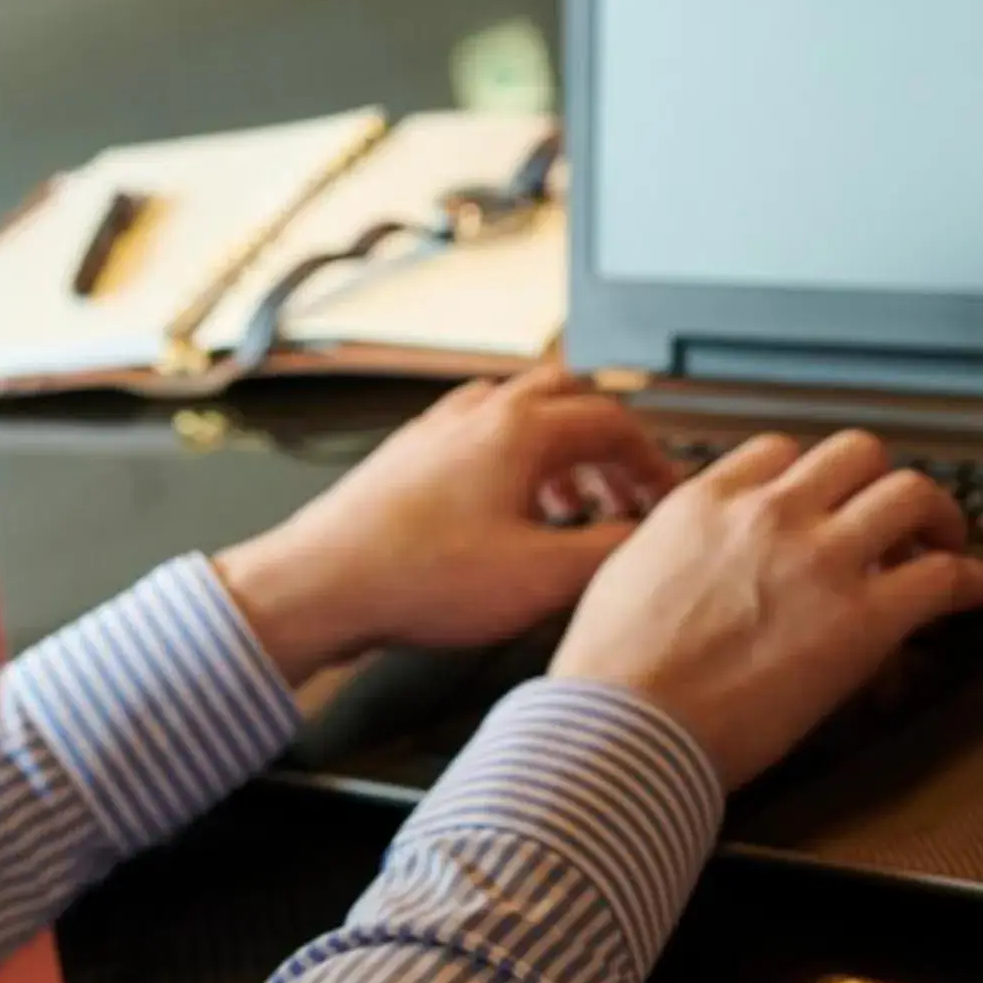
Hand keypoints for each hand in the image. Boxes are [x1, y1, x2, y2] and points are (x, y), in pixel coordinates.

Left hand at [214, 369, 676, 683]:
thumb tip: (648, 538)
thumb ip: (609, 552)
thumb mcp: (540, 578)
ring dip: (558, 452)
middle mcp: (479, 414)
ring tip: (571, 507)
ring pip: (518, 413)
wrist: (319, 585)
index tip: (663, 495)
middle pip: (566, 398)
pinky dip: (511, 461)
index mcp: (520, 430)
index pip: (613, 421)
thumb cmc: (415, 578)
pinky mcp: (409, 455)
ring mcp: (439, 429)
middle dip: (605, 443)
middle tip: (623, 490)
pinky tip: (507, 509)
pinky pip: (478, 434)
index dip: (651, 460)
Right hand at [551, 430, 982, 787]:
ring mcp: (821, 560)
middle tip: (895, 518)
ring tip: (946, 542)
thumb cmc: (610, 678)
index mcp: (707, 503)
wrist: (623, 729)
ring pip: (910, 493)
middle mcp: (771, 514)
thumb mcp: (625, 577)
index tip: (827, 501)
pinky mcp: (863, 619)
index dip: (815, 477)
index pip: (782, 452)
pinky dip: (969, 578)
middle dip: (880, 482)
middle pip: (857, 455)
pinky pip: (943, 576)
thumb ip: (670, 551)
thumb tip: (682, 563)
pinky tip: (975, 591)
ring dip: (937, 516)